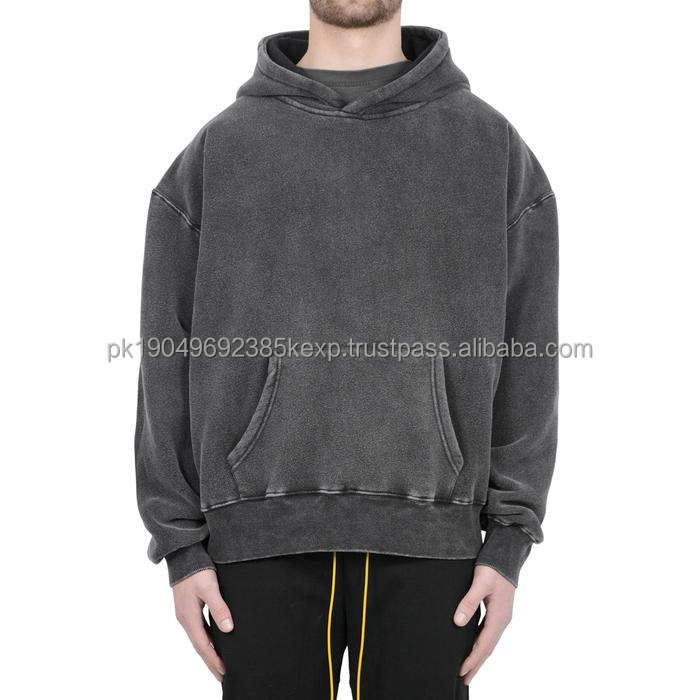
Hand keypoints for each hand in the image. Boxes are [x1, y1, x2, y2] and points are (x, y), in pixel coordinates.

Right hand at [173, 569, 233, 680]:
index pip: (203, 646)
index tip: (224, 672)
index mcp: (189, 617)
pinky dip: (207, 639)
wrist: (183, 554)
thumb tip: (228, 629)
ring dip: (209, 651)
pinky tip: (215, 640)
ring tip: (221, 663)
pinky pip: (199, 629)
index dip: (213, 660)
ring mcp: (186, 613)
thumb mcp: (210, 587)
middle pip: (200, 645)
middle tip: (223, 676)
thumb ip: (219, 607)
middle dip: (211, 661)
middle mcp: (185, 618)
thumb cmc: (197, 570)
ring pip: (199, 638)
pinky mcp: (189, 607)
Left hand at [453, 564, 514, 684]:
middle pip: (488, 647)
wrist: (506, 555)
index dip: (472, 659)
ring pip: (488, 641)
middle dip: (476, 664)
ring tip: (467, 668)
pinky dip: (481, 643)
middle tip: (464, 679)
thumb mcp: (480, 582)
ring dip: (478, 655)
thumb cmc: (493, 567)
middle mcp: (502, 620)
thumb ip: (469, 601)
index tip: (461, 671)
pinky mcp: (498, 611)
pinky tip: (473, 645)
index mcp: (499, 616)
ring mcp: (501, 616)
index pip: (484, 644)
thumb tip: (458, 621)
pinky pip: (488, 632)